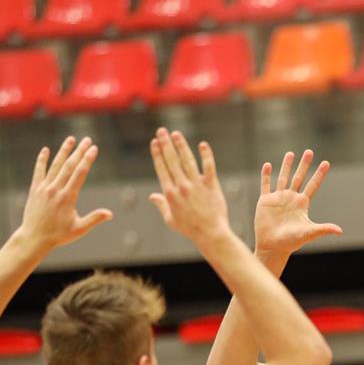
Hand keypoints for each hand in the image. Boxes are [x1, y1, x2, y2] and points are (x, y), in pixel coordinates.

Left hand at [19, 136, 112, 248]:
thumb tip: (110, 214)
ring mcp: (44, 188)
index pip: (79, 174)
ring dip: (64, 151)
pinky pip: (39, 172)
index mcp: (68, 198)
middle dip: (79, 151)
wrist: (34, 238)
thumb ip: (94, 219)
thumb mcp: (79, 229)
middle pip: (69, 166)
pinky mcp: (35, 190)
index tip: (94, 148)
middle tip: (87, 140)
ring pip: (55, 166)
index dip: (87, 160)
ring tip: (71, 139)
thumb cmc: (58, 235)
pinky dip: (42, 160)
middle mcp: (55, 190)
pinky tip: (46, 150)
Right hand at [149, 128, 231, 244]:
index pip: (162, 169)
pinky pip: (208, 167)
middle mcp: (181, 186)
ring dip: (181, 145)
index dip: (157, 154)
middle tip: (161, 130)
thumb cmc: (190, 229)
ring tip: (176, 134)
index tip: (154, 142)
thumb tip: (152, 196)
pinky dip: (206, 155)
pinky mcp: (211, 185)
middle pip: (172, 161)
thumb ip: (161, 205)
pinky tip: (203, 145)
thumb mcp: (170, 219)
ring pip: (187, 160)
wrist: (210, 233)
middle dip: (166, 144)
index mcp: (170, 194)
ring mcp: (196, 185)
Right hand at [254, 150, 340, 259]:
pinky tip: (268, 165)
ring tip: (290, 153)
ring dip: (286, 166)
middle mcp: (291, 198)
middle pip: (299, 177)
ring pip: (283, 178)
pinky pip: (266, 185)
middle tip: (309, 151)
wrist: (273, 246)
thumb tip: (340, 231)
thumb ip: (323, 229)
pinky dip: (266, 175)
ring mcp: (278, 198)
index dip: (319, 174)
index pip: (313, 185)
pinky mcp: (266, 201)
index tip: (326, 163)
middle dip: (304, 165)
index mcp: (302, 204)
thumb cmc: (292, 242)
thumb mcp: (309, 233)